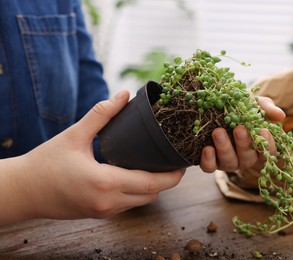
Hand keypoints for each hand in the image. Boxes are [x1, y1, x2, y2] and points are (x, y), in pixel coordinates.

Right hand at [0, 90, 184, 225]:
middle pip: (152, 195)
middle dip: (167, 180)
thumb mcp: (74, 135)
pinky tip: (135, 175)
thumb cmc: (45, 163)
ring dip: (152, 186)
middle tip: (172, 161)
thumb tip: (123, 94)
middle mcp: (108, 202)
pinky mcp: (98, 214)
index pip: (152, 183)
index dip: (172, 175)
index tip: (182, 163)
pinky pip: (128, 204)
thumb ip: (101, 113)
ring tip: (156, 166)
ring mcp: (104, 211)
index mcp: (105, 183)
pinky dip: (137, 192)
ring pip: (141, 202)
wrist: (21, 192)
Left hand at [199, 96, 284, 172]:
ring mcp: (227, 161)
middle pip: (247, 158)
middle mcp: (244, 157)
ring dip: (224, 148)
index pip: (268, 151)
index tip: (263, 130)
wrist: (219, 106)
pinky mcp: (211, 163)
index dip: (267, 143)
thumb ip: (267, 109)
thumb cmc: (241, 107)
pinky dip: (208, 160)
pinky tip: (207, 148)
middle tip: (239, 129)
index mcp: (258, 146)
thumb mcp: (255, 104)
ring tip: (218, 132)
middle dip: (244, 144)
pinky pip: (209, 167)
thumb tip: (280, 115)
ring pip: (229, 163)